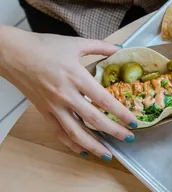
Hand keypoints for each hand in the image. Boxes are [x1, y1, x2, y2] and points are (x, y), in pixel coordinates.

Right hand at [0, 26, 137, 160]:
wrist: (14, 53)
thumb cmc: (44, 46)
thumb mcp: (76, 43)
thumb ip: (100, 46)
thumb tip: (119, 48)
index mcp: (76, 76)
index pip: (103, 100)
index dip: (120, 112)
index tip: (132, 121)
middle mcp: (66, 94)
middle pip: (93, 119)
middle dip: (113, 131)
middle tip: (128, 138)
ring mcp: (53, 105)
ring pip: (75, 132)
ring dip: (93, 145)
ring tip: (107, 153)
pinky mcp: (43, 111)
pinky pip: (58, 132)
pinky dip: (70, 143)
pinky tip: (81, 149)